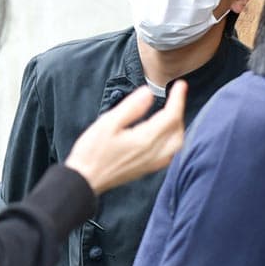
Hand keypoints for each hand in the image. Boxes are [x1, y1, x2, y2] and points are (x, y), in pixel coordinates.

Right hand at [64, 82, 187, 195]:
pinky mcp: (146, 170)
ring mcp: (151, 164)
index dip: (178, 99)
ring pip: (176, 144)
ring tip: (170, 114)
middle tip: (174, 97)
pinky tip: (164, 136)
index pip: (171, 116)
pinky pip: (169, 155)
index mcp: (145, 139)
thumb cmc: (92, 152)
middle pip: (177, 131)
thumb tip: (148, 92)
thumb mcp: (107, 123)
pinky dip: (172, 141)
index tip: (180, 85)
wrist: (84, 180)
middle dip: (178, 112)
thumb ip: (130, 108)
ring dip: (177, 127)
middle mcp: (153, 153)